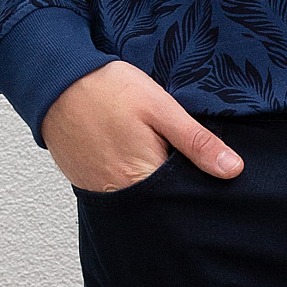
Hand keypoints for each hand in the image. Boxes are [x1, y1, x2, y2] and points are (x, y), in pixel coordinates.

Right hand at [43, 60, 243, 191]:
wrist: (53, 81)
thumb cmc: (107, 90)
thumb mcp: (161, 108)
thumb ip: (196, 142)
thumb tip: (233, 170)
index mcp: (143, 179)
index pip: (183, 200)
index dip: (197, 186)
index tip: (205, 171)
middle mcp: (119, 195)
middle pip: (160, 205)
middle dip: (174, 188)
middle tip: (171, 152)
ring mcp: (98, 192)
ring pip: (138, 200)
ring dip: (150, 184)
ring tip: (150, 152)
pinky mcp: (84, 183)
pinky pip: (115, 191)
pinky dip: (127, 180)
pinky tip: (129, 155)